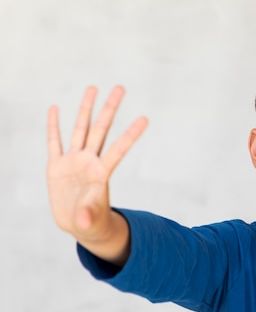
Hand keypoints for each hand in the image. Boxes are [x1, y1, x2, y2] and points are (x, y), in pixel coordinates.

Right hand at [47, 86, 146, 256]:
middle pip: (101, 129)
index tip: (145, 118)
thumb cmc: (92, 222)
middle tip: (121, 87)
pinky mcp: (57, 167)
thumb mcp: (91, 222)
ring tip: (93, 87)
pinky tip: (54, 108)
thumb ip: (89, 217)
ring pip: (80, 129)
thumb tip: (82, 220)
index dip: (131, 134)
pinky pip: (54, 142)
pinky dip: (53, 126)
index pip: (119, 149)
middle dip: (110, 109)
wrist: (79, 224)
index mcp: (102, 173)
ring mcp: (74, 162)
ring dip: (86, 109)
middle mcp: (90, 162)